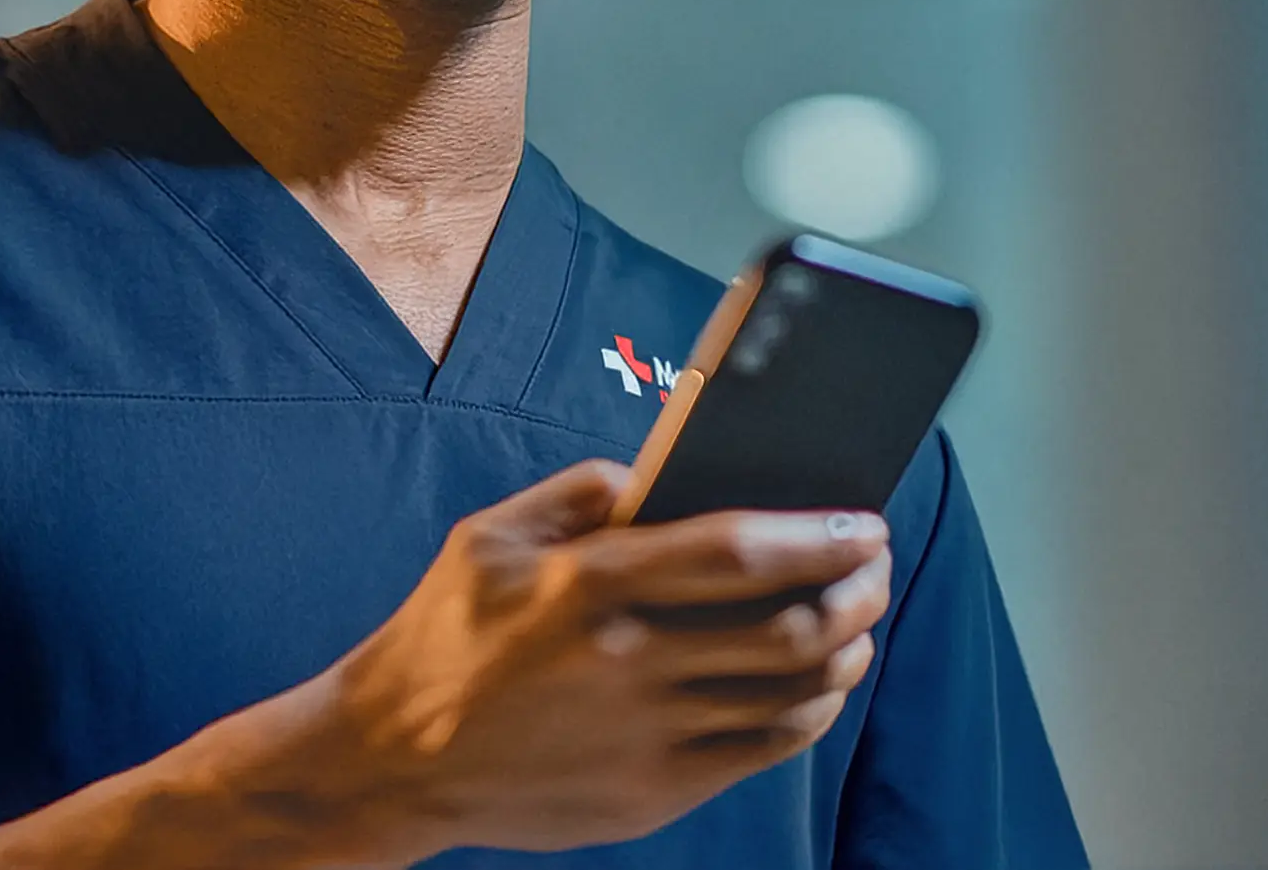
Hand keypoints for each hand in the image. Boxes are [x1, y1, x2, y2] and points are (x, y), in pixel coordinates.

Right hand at [303, 459, 892, 859]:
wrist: (390, 760)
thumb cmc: (445, 633)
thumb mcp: (491, 535)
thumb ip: (584, 490)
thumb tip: (670, 473)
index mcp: (591, 583)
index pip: (742, 550)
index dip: (822, 534)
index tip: (865, 519)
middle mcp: (629, 663)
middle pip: (792, 628)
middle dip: (859, 590)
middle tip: (876, 566)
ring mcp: (645, 737)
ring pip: (793, 695)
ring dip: (848, 652)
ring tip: (858, 621)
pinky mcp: (652, 794)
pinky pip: (764, 750)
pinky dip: (810, 711)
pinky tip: (817, 684)